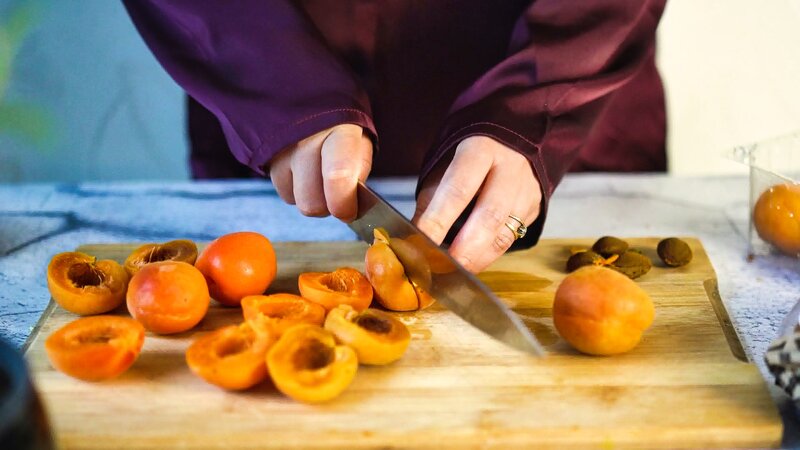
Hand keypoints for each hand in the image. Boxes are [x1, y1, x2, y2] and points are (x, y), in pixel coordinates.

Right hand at [269, 124, 372, 220]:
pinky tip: (303, 171)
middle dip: (328, 207)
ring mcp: (282, 151)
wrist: (308, 101)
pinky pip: (285, 194)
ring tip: (319, 177)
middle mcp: (306, 141)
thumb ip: (357, 174)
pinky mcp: (268, 160)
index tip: (348, 212)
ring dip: (311, 199)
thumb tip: (349, 207)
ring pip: (297, 201)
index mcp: (340, 132)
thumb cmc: (341, 129)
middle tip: (337, 194)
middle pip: (311, 202)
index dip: (342, 204)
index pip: (338, 175)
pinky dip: (297, 190)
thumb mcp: (359, 144)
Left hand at [412, 136, 541, 272]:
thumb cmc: (468, 159)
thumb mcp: (445, 169)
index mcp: (480, 150)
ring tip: (453, 274)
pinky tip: (470, 266)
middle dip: (464, 248)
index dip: (439, 219)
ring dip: (477, 259)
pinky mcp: (534, 209)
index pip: (459, 188)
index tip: (421, 243)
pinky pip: (511, 240)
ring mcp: (527, 191)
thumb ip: (430, 203)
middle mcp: (510, 169)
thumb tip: (411, 241)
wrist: (509, 143)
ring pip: (504, 233)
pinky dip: (487, 257)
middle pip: (490, 214)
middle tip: (442, 268)